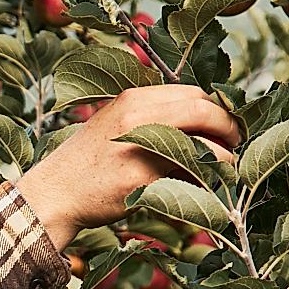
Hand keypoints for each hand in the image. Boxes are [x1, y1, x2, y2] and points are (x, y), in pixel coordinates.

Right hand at [14, 86, 243, 250]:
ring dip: (224, 158)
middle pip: (204, 110)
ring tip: (226, 170)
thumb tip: (203, 122)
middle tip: (236, 145)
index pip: (193, 93)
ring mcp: (140, 147)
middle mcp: (138, 116)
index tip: (225, 126)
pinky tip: (205, 191)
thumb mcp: (116, 125)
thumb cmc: (87, 164)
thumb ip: (152, 118)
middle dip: (229, 127)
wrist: (52, 195)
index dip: (217, 109)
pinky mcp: (141, 179)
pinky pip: (188, 178)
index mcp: (133, 99)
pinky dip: (205, 184)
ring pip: (204, 145)